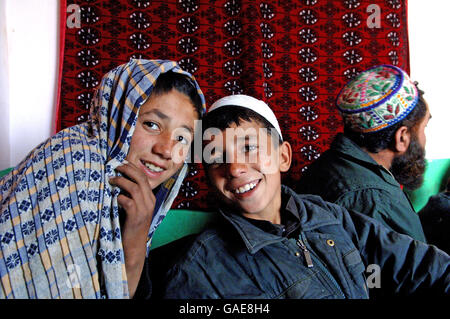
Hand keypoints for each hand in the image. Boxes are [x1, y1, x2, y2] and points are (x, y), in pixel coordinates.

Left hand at [109, 161, 155, 296]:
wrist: (133, 247)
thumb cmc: (129, 227)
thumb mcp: (134, 209)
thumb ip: (130, 196)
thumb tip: (118, 180)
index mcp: (150, 198)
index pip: (143, 177)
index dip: (132, 168)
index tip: (121, 162)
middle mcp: (149, 202)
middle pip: (140, 178)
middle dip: (127, 169)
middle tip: (115, 166)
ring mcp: (144, 210)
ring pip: (134, 187)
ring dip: (121, 181)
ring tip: (111, 180)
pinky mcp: (136, 217)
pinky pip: (127, 201)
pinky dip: (119, 197)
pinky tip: (113, 198)